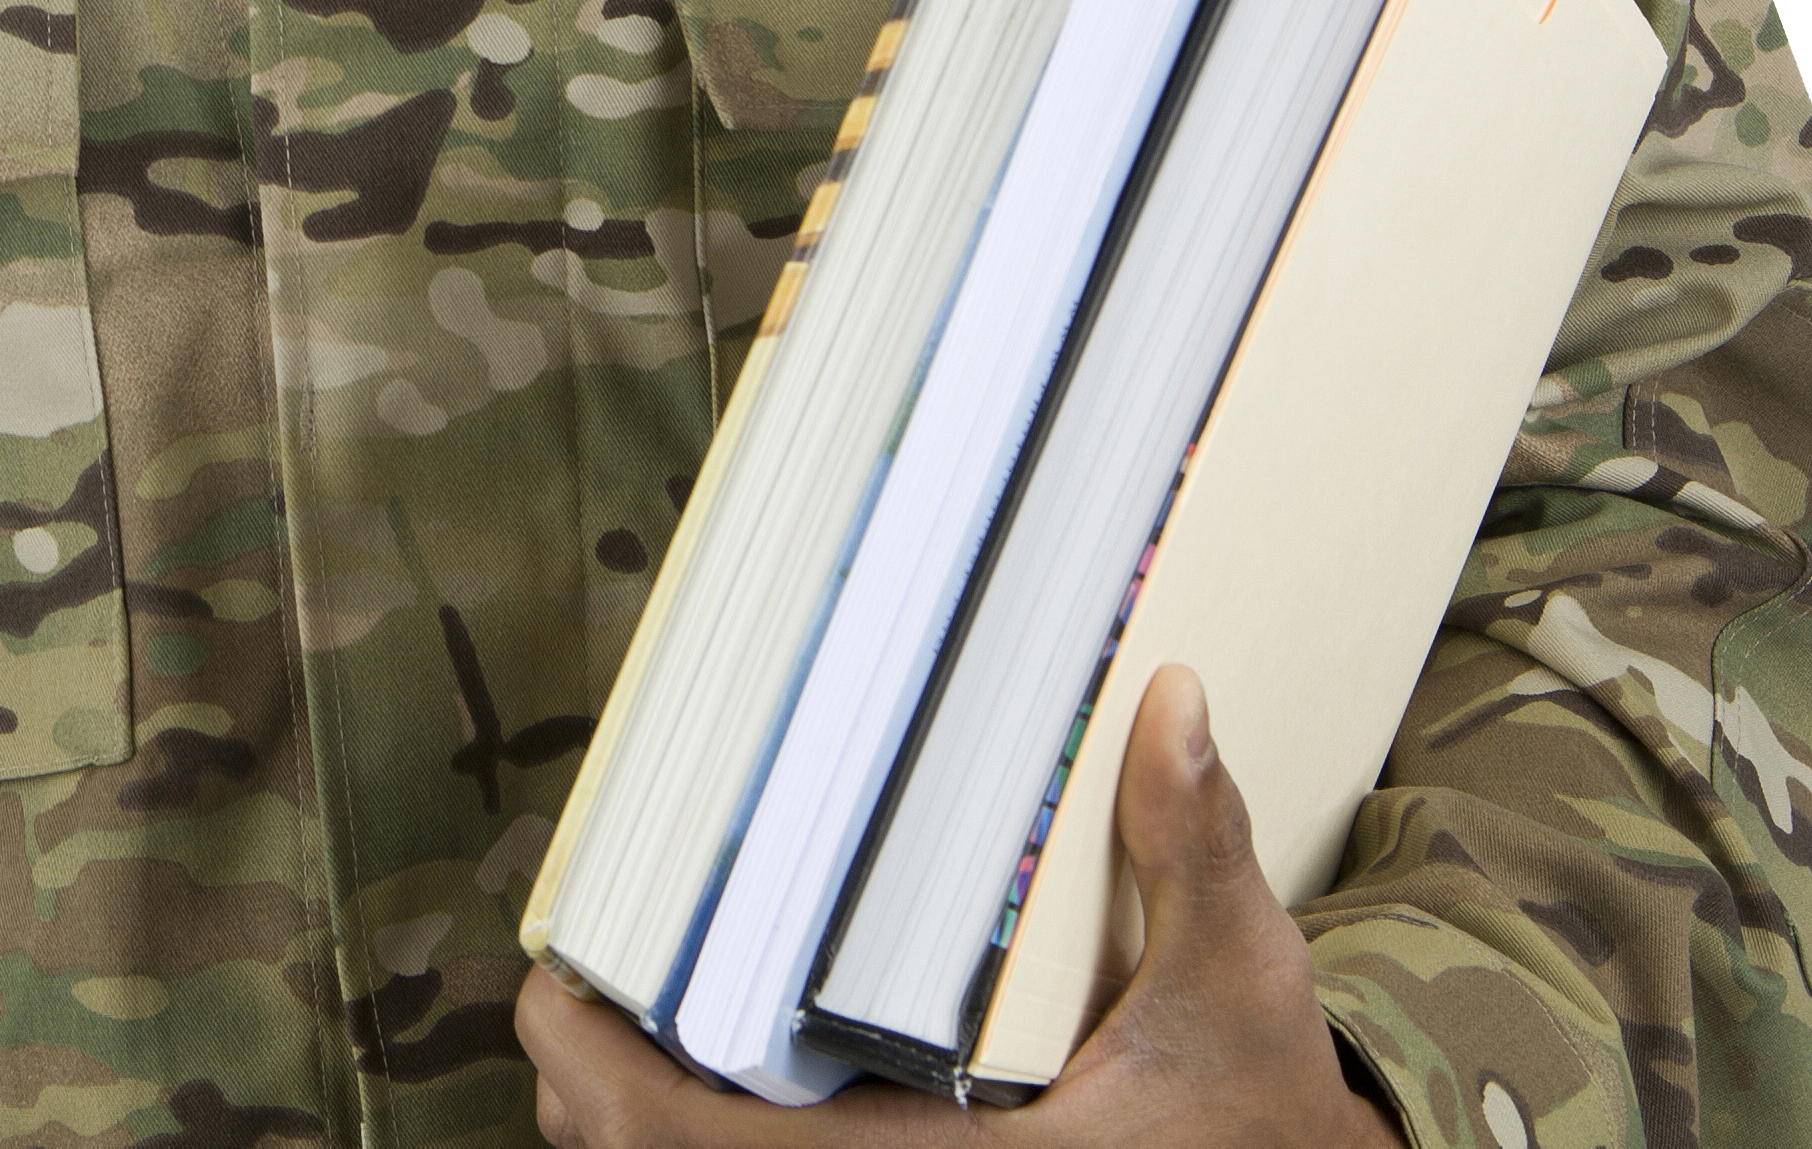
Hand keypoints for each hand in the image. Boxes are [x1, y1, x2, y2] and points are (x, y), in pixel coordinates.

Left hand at [515, 666, 1397, 1145]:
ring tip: (617, 977)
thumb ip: (1196, 849)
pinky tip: (703, 1029)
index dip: (609, 1078)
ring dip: (639, 1091)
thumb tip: (1173, 702)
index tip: (557, 981)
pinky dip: (698, 1114)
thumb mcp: (1239, 980)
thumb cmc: (1255, 1099)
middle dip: (592, 1072)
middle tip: (569, 954)